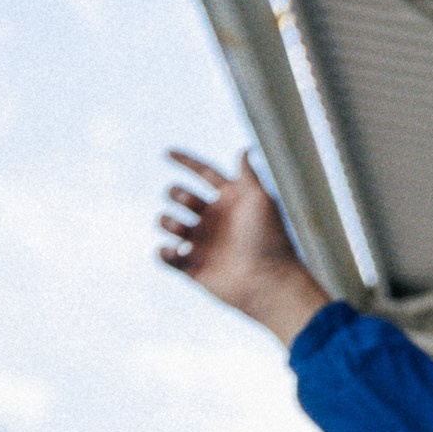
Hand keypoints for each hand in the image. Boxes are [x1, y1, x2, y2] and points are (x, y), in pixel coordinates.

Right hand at [159, 151, 327, 348]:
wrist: (268, 282)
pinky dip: (163, 252)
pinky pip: (166, 256)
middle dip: (178, 194)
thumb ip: (248, 175)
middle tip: (190, 203)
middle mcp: (215, 220)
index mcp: (230, 200)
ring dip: (167, 221)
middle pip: (182, 197)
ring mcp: (203, 244)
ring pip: (169, 223)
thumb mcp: (260, 199)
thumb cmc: (269, 238)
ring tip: (180, 227)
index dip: (186, 162)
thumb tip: (243, 149)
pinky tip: (175, 251)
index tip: (166, 152)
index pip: (204, 175)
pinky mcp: (193, 268)